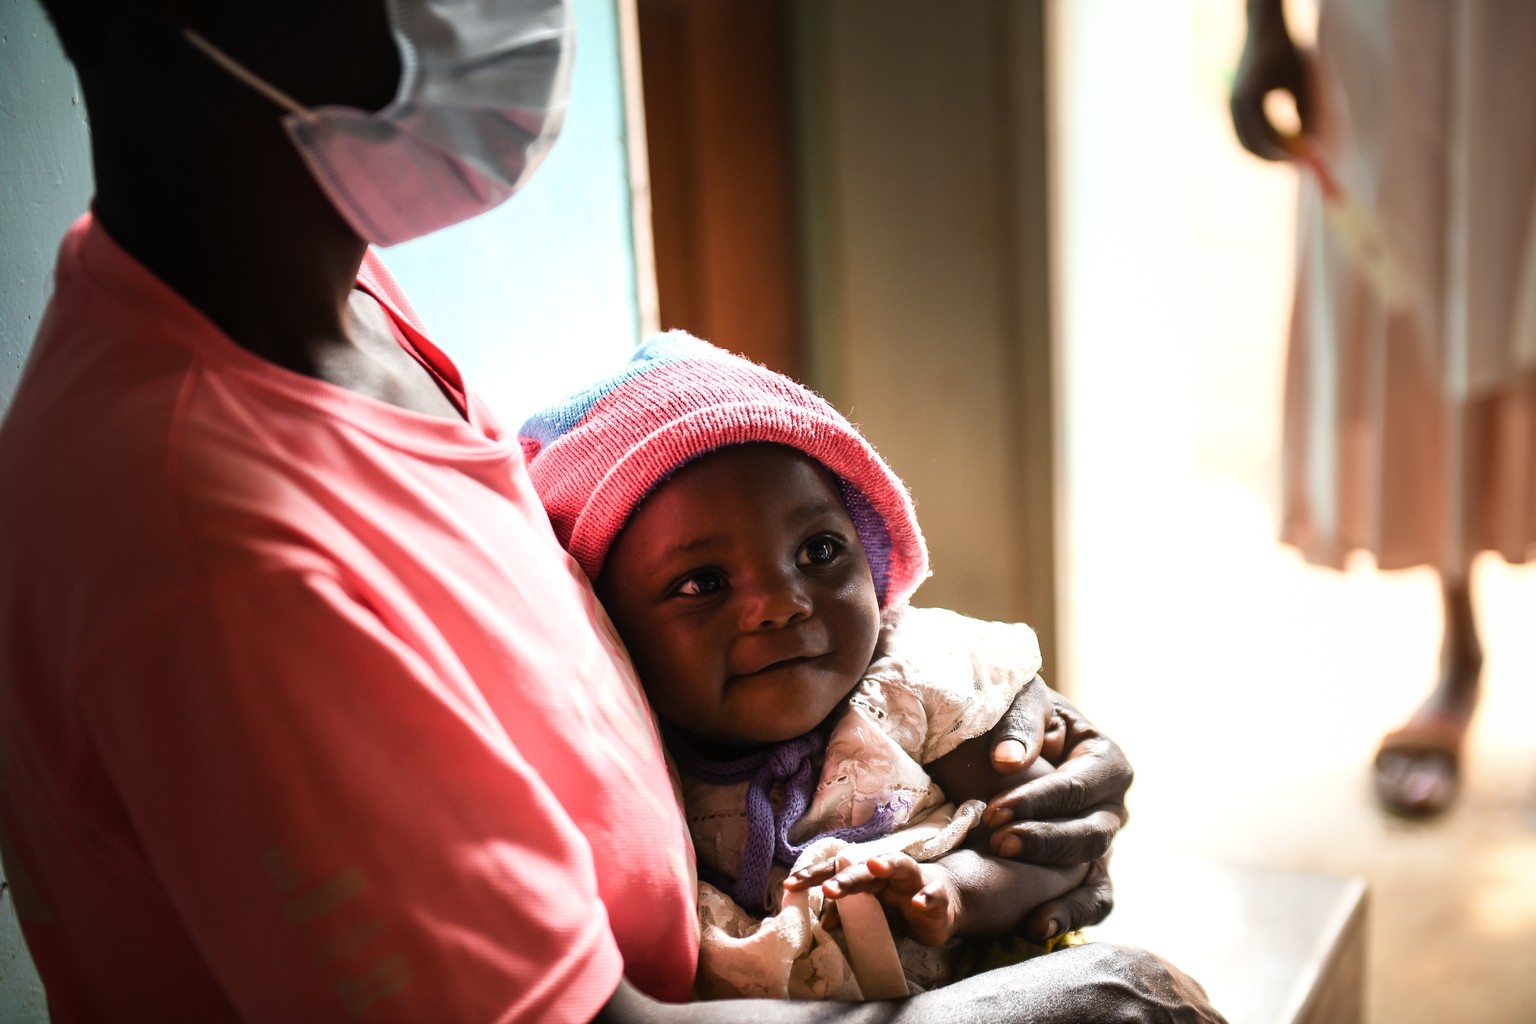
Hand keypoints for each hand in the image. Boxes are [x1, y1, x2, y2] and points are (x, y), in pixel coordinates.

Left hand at [807, 853, 958, 946]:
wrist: (945, 901)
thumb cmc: (899, 902)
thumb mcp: (870, 909)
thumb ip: (846, 912)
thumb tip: (822, 923)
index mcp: (866, 875)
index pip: (835, 870)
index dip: (813, 875)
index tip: (790, 884)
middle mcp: (888, 872)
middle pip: (864, 868)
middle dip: (846, 876)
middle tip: (829, 887)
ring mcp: (914, 882)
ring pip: (901, 865)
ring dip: (887, 864)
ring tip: (874, 866)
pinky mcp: (937, 898)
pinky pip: (933, 895)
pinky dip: (926, 897)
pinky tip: (918, 902)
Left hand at [983, 686, 1129, 939]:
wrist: (1003, 737)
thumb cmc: (1014, 716)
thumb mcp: (1018, 703)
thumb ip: (1017, 725)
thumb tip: (1008, 762)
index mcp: (1104, 759)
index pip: (1080, 784)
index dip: (1040, 800)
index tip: (995, 810)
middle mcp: (1112, 805)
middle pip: (1090, 832)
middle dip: (1043, 840)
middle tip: (997, 841)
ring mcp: (1101, 842)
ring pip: (1092, 870)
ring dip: (1053, 882)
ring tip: (1016, 892)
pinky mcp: (1085, 872)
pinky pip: (1091, 900)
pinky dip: (1070, 916)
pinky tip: (1035, 927)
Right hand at [1229, 0, 1312, 160]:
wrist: (1265, 30)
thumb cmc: (1290, 51)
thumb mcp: (1305, 81)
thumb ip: (1308, 112)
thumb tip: (1314, 146)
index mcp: (1251, 97)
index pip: (1266, 137)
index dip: (1286, 153)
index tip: (1306, 161)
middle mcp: (1235, 106)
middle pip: (1251, 147)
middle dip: (1275, 159)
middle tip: (1300, 165)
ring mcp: (1230, 108)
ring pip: (1247, 144)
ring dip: (1270, 151)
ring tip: (1296, 147)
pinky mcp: (1232, 109)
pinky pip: (1246, 135)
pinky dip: (1264, 142)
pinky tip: (1284, 137)